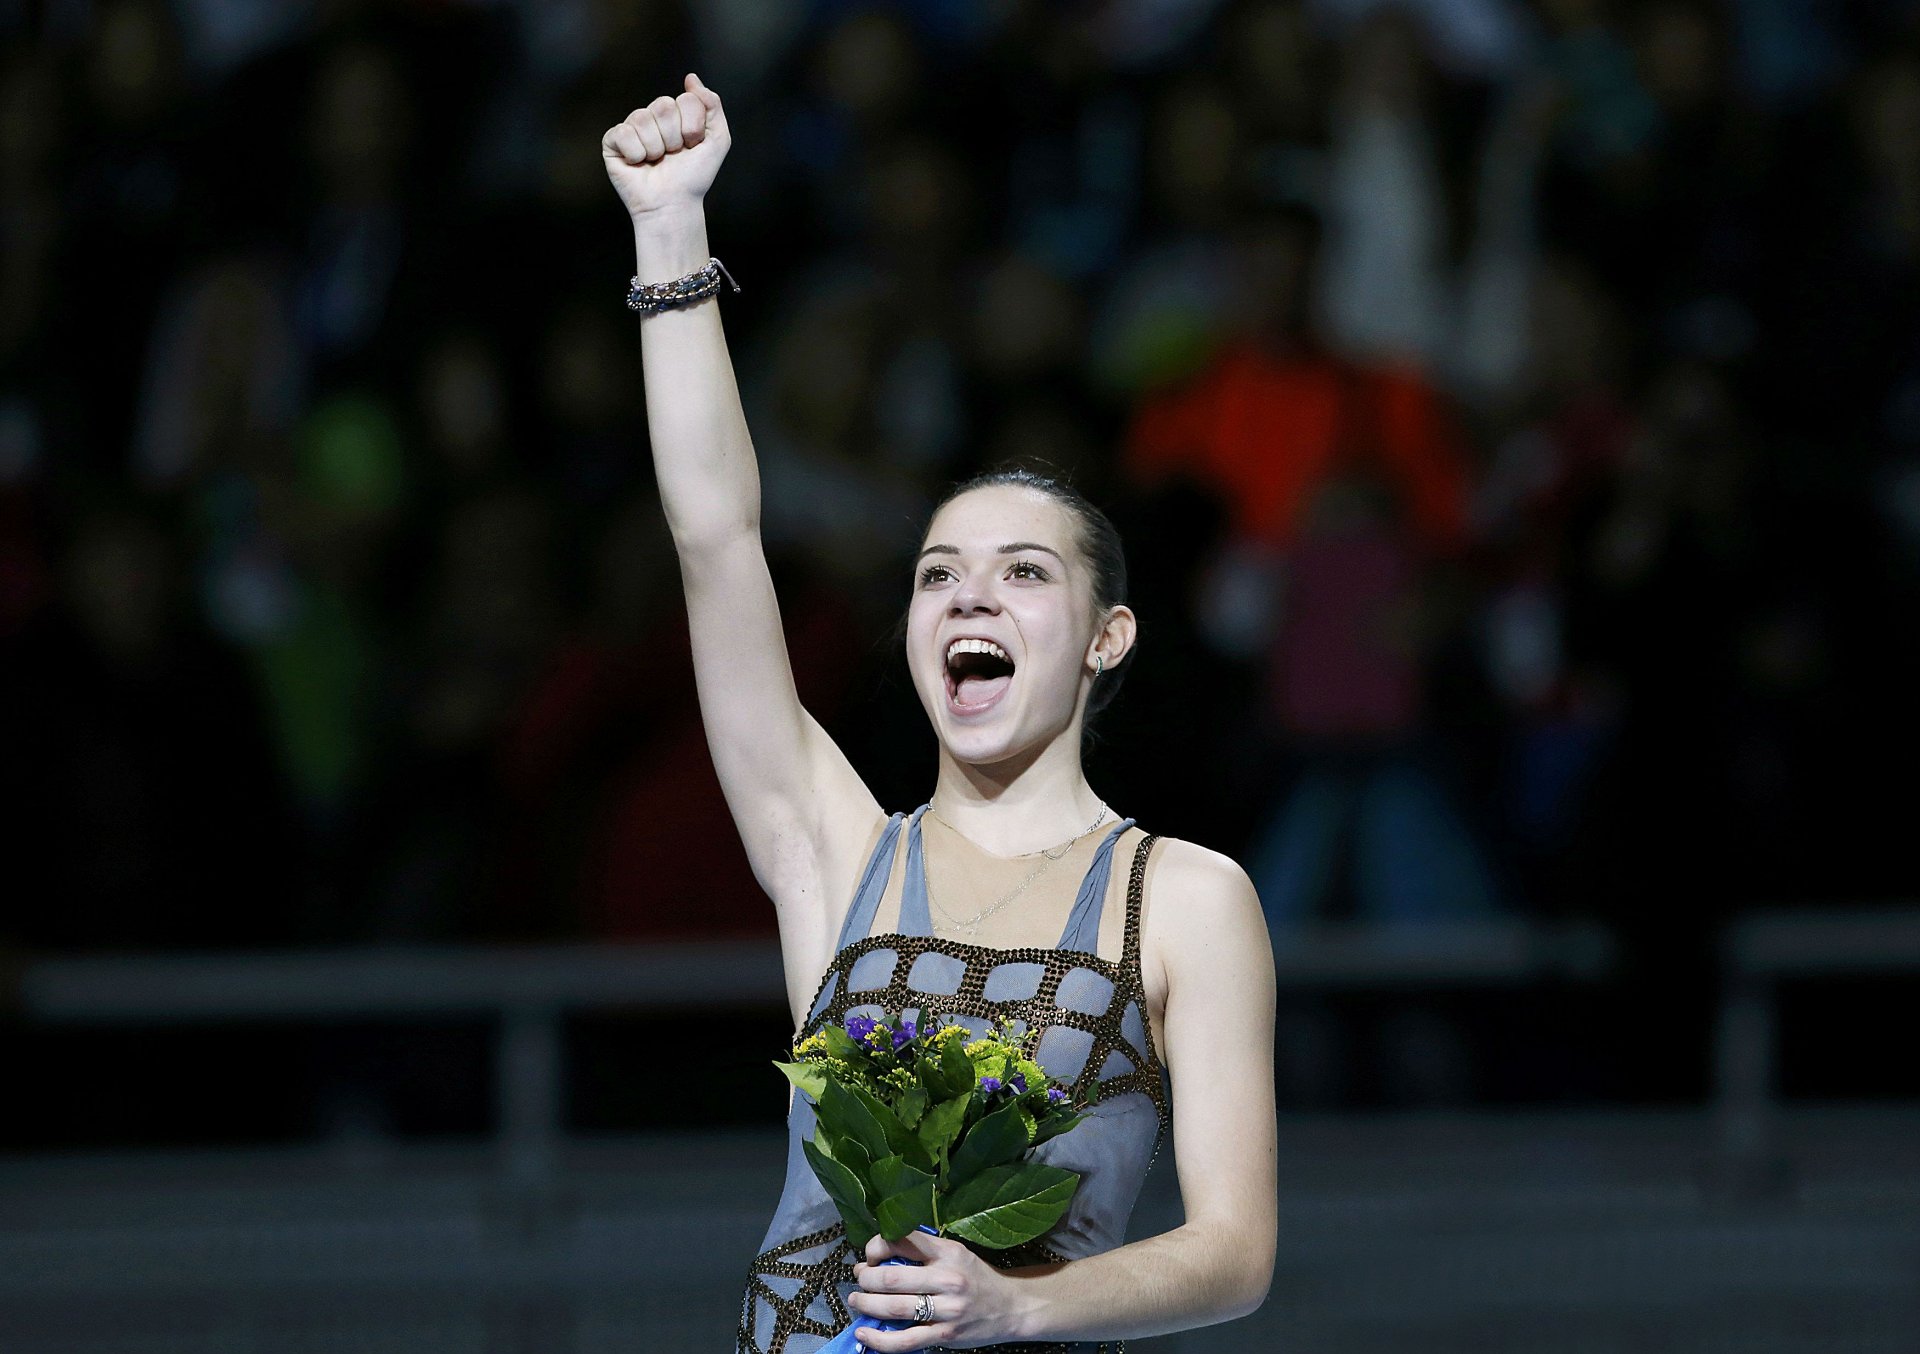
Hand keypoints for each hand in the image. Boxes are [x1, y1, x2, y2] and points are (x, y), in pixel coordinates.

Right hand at [602, 72, 729, 219]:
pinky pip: (623, 133)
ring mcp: (632, 128)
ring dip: (656, 148)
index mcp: (677, 113)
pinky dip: (636, 153)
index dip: (693, 126)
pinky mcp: (612, 142)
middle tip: (674, 155)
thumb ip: (712, 105)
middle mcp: (653, 117)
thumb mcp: (718, 140)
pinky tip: (638, 164)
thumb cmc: (694, 177)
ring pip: (642, 118)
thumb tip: (691, 78)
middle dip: (674, 137)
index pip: (686, 99)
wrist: (673, 205)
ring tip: (656, 161)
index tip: (694, 146)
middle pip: (663, 106)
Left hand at [848, 1231, 1019, 1350]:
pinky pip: (905, 1340)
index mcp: (948, 1252)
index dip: (876, 1246)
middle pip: (891, 1278)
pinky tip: (864, 1332)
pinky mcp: (945, 1334)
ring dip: (866, 1305)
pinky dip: (879, 1339)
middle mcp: (947, 1278)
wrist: (1011, 1307)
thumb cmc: (976, 1278)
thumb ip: (923, 1253)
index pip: (903, 1240)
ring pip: (894, 1308)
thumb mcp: (955, 1254)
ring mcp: (947, 1309)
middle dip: (866, 1279)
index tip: (870, 1255)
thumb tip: (879, 1258)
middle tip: (859, 1279)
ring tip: (856, 1300)